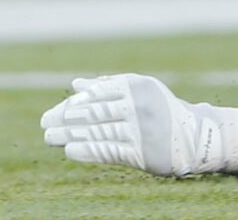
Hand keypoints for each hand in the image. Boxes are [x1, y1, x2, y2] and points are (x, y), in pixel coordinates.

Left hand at [41, 75, 216, 176]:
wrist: (192, 135)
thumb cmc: (158, 108)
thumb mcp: (138, 90)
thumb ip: (107, 86)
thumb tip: (75, 85)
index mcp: (135, 85)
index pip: (96, 95)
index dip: (73, 105)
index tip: (54, 113)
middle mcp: (138, 105)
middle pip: (94, 113)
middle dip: (66, 119)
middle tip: (45, 124)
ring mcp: (140, 130)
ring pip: (98, 132)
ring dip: (71, 136)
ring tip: (50, 139)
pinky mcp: (143, 152)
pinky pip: (109, 151)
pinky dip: (87, 150)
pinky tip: (70, 150)